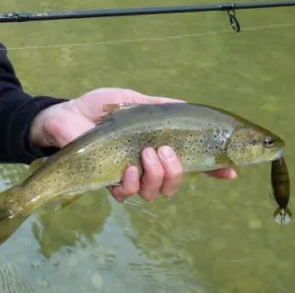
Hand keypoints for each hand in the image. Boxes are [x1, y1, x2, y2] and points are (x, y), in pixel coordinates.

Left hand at [29, 87, 236, 202]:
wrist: (62, 117)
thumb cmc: (96, 108)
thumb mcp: (131, 99)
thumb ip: (159, 105)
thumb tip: (186, 104)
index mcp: (157, 145)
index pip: (192, 162)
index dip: (214, 169)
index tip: (232, 170)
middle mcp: (146, 165)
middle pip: (176, 183)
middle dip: (177, 171)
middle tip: (162, 151)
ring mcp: (128, 176)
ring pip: (156, 192)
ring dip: (156, 176)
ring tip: (144, 155)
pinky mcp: (107, 183)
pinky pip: (128, 194)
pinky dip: (132, 183)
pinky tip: (127, 169)